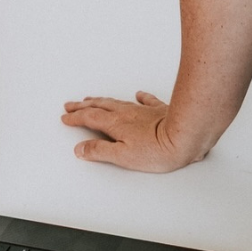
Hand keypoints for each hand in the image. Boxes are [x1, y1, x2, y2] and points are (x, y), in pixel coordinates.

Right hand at [61, 91, 198, 172]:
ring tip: (92, 99)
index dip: (75, 118)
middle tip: (71, 105)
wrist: (186, 136)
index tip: (65, 118)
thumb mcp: (123, 156)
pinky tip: (138, 94)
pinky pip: (146, 100)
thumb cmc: (157, 150)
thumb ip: (100, 151)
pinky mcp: (160, 111)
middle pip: (100, 106)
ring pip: (117, 102)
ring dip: (102, 101)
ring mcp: (143, 110)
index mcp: (116, 124)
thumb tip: (81, 149)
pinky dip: (140, 97)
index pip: (90, 118)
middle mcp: (127, 113)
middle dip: (83, 106)